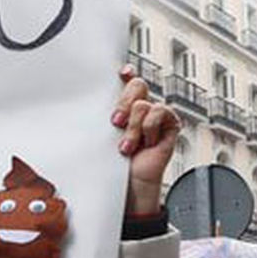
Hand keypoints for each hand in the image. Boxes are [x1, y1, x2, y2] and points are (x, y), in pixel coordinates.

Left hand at [110, 65, 180, 216]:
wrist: (129, 185)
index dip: (126, 73)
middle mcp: (141, 109)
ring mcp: (156, 117)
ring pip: (144, 103)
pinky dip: (149, 128)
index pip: (126, 82)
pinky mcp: (169, 125)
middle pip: (137, 85)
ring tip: (127, 146)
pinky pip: (160, 112)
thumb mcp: (103, 136)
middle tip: (115, 122)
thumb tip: (86, 104)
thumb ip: (101, 118)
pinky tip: (146, 143)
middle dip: (123, 103)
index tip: (121, 72)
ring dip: (133, 126)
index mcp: (124, 108)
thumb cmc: (115, 164)